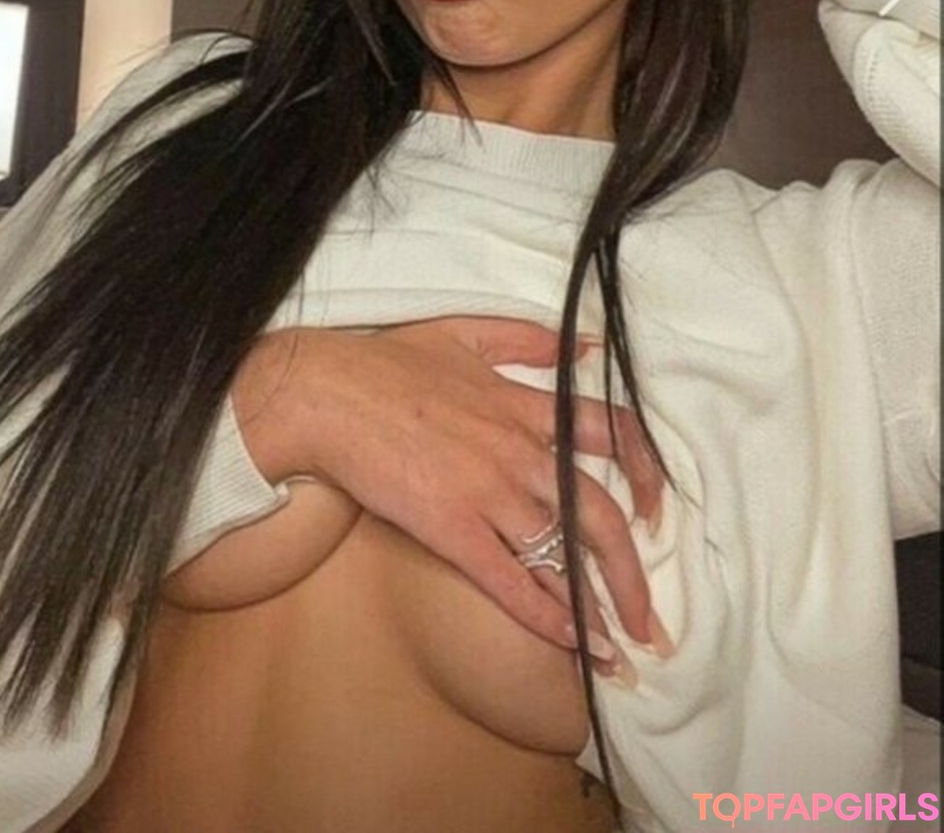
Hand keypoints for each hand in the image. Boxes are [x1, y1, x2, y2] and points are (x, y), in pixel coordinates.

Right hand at [233, 316, 663, 664]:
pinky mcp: (450, 527)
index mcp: (526, 405)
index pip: (611, 433)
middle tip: (651, 619)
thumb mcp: (467, 333)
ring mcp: (487, 493)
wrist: (327, 393)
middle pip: (600, 514)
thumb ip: (530, 342)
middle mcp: (519, 452)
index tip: (656, 510)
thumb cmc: (389, 362)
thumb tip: (587, 347)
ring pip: (562, 555)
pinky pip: (509, 580)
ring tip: (620, 650)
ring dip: (598, 608)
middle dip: (634, 573)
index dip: (645, 474)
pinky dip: (545, 615)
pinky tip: (570, 645)